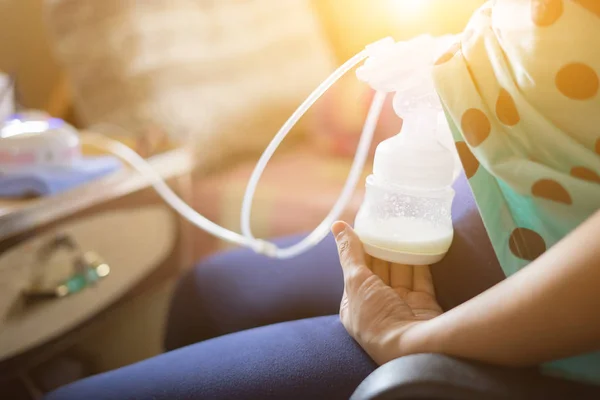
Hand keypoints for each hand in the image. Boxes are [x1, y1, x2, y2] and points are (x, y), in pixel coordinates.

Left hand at [332, 221, 442, 364]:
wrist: (413, 348)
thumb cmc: (377, 318)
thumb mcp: (355, 281)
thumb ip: (348, 252)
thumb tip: (337, 225)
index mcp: (354, 305)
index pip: (356, 270)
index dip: (360, 249)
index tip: (367, 226)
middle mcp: (377, 307)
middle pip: (379, 270)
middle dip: (382, 249)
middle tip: (387, 223)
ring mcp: (401, 306)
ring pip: (400, 272)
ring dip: (401, 252)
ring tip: (404, 228)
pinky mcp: (424, 305)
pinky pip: (421, 278)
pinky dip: (421, 261)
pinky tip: (420, 244)